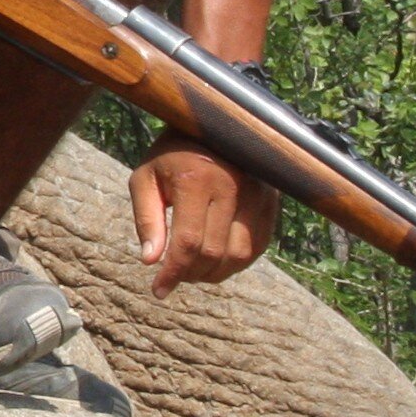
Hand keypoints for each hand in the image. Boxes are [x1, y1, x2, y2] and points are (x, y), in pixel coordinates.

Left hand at [129, 138, 278, 294]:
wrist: (213, 126)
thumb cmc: (171, 155)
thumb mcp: (145, 178)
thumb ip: (146, 218)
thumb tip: (151, 261)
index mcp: (197, 178)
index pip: (187, 241)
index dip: (172, 273)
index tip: (158, 290)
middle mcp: (233, 186)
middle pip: (213, 253)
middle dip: (190, 273)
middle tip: (173, 276)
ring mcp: (256, 195)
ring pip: (238, 256)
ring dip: (213, 273)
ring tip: (192, 269)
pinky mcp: (270, 204)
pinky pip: (255, 248)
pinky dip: (234, 264)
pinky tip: (214, 260)